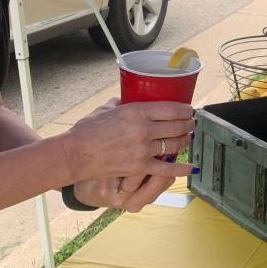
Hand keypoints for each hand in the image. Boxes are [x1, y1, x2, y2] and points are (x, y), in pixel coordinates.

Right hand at [62, 98, 194, 211]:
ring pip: (173, 144)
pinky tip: (190, 166)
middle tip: (192, 123)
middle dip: (188, 124)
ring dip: (185, 140)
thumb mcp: (105, 109)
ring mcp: (143, 149)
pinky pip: (166, 168)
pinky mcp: (139, 167)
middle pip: (176, 126)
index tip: (188, 110)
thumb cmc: (86, 130)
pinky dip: (180, 168)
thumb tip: (128, 99)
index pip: (170, 108)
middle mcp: (143, 129)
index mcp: (136, 111)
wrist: (75, 154)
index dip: (184, 109)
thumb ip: (121, 103)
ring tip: (189, 137)